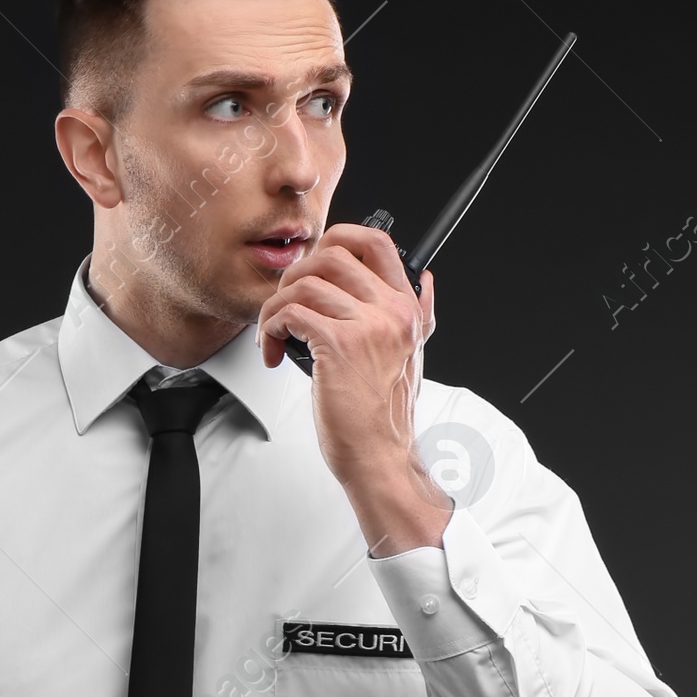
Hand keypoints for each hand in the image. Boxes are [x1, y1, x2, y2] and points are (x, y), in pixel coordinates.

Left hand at [256, 223, 435, 490]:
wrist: (380, 456)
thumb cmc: (384, 415)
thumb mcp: (412, 356)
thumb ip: (419, 314)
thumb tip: (426, 281)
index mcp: (406, 309)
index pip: (377, 242)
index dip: (337, 239)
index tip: (315, 264)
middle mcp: (391, 312)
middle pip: (331, 255)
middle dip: (295, 274)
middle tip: (285, 303)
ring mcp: (366, 327)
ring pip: (303, 284)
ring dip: (275, 307)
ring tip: (274, 335)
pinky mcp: (337, 346)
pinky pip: (289, 313)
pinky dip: (270, 328)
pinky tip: (274, 350)